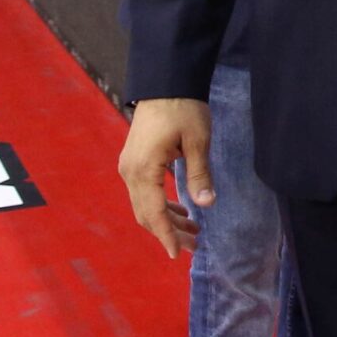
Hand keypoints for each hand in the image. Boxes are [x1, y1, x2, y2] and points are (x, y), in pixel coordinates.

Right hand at [118, 97, 211, 257]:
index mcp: (143, 170)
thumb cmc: (183, 109)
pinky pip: (145, 192)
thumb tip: (207, 204)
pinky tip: (182, 209)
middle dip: (169, 232)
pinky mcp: (135, 161)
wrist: (165, 82)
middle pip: (146, 213)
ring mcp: (129, 167)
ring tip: (194, 230)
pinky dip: (162, 204)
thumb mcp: (198, 141)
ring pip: (145, 204)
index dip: (166, 236)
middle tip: (195, 245)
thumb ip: (199, 174)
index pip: (153, 213)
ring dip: (167, 219)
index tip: (179, 254)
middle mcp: (130, 172)